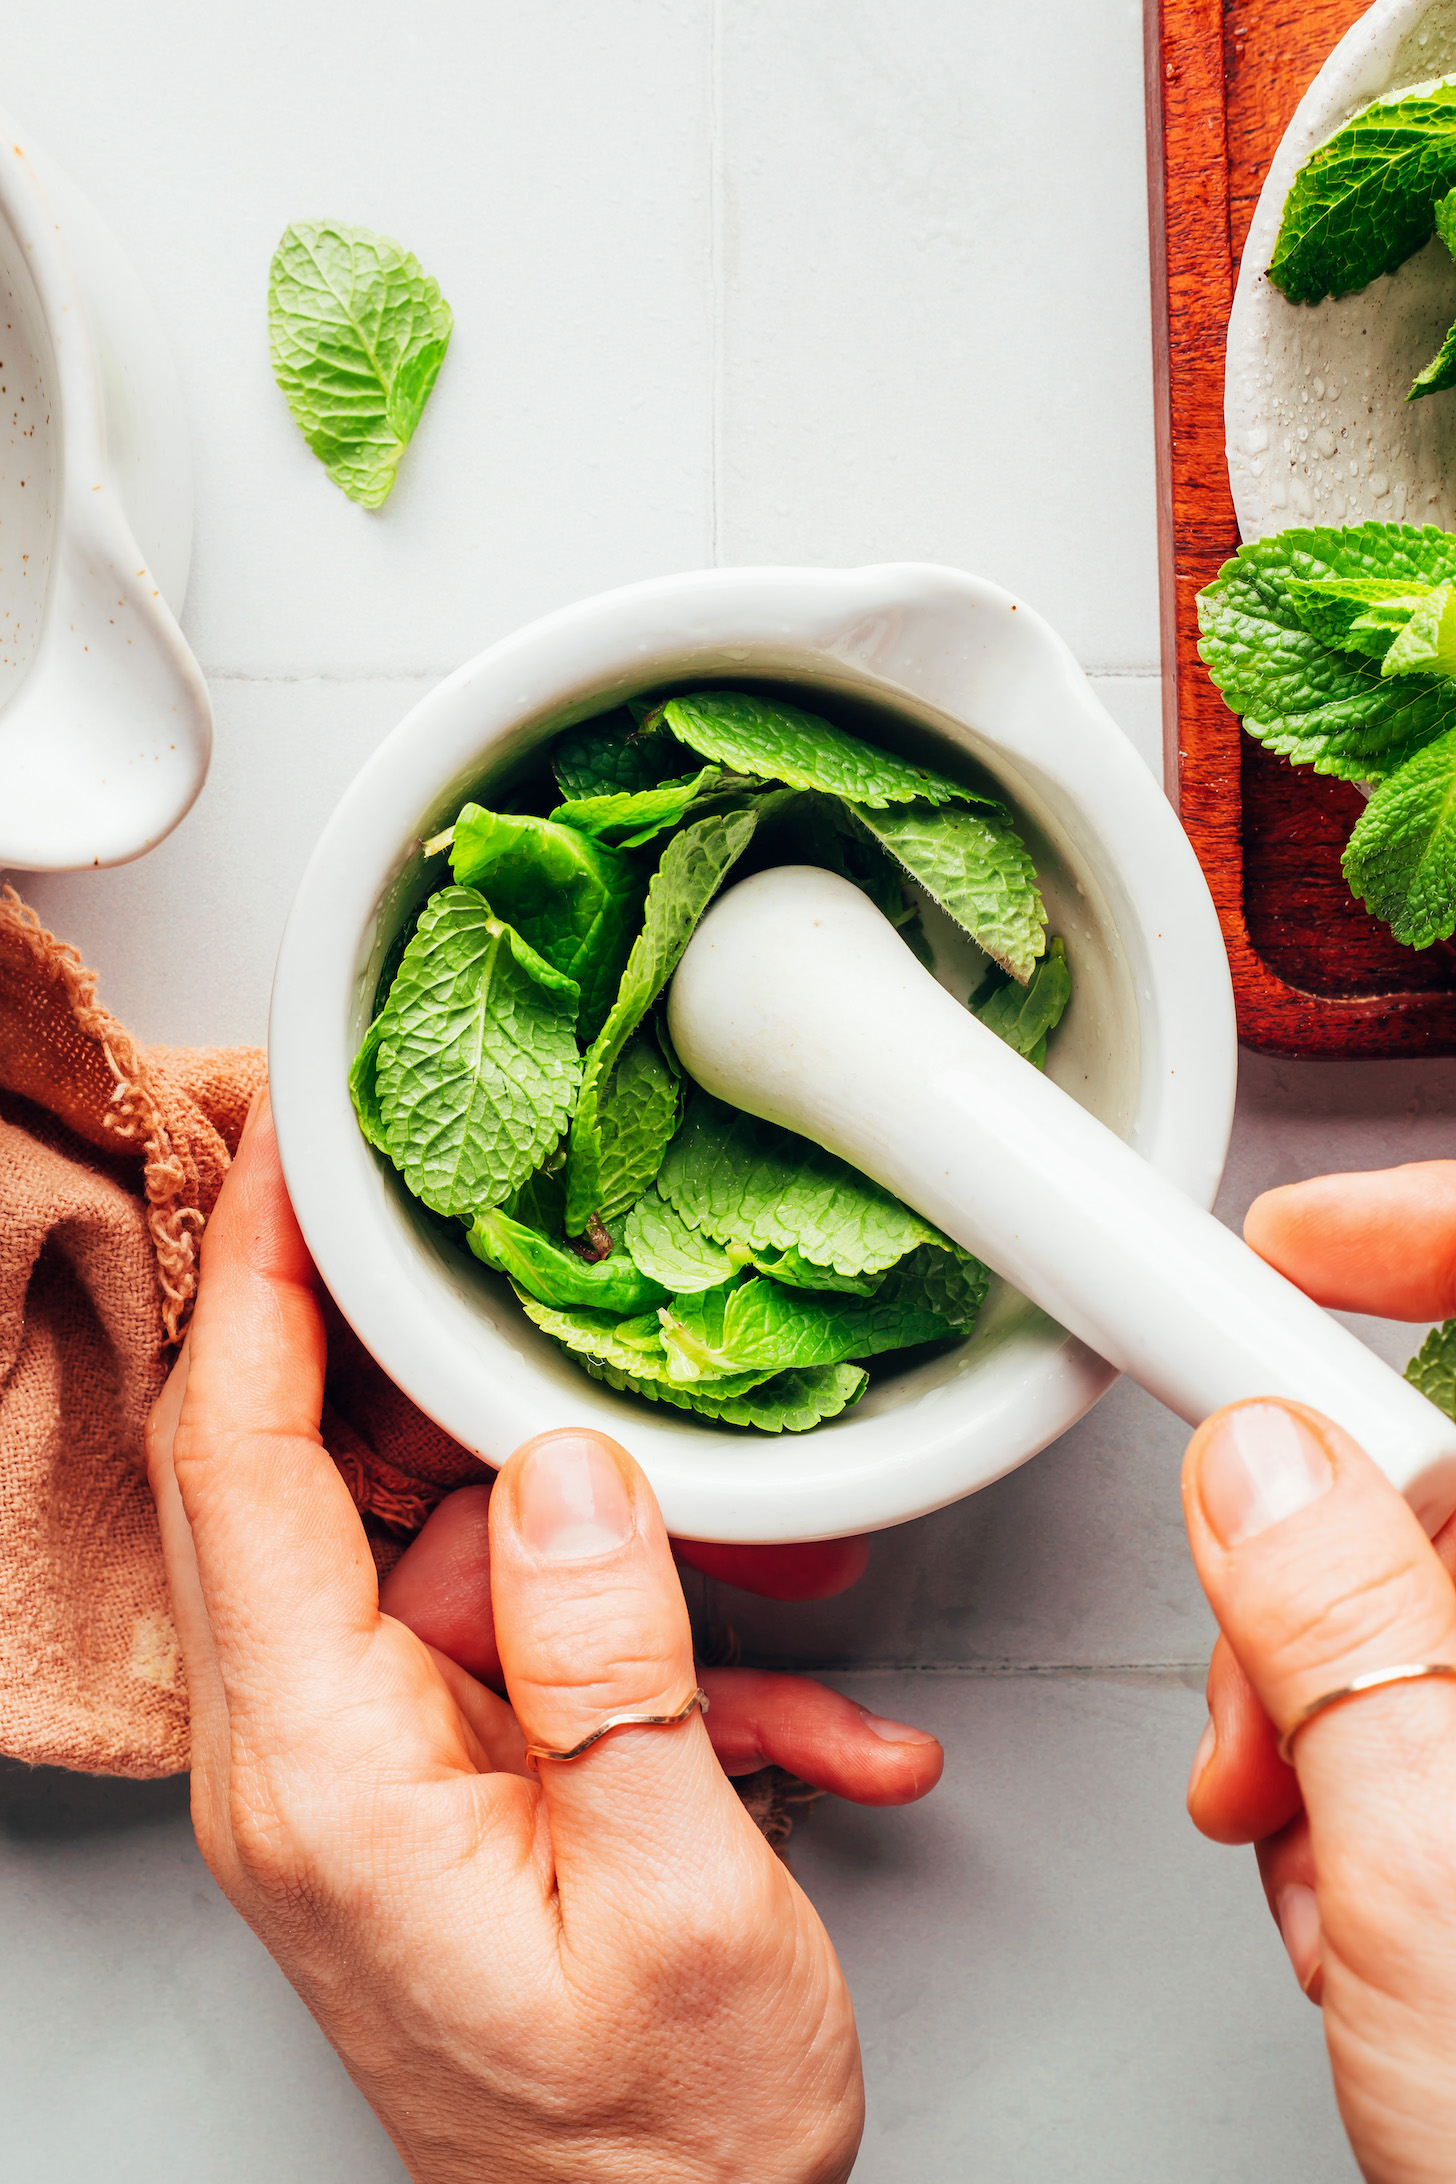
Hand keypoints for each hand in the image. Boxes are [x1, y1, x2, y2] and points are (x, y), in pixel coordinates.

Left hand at [147, 1095, 941, 2182]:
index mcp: (325, 1775)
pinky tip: (797, 1707)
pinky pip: (537, 1645)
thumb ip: (614, 1661)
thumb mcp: (673, 1897)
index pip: (238, 1462)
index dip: (256, 1277)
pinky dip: (660, 1647)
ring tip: (751, 1514)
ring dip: (602, 1514)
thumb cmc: (651, 2158)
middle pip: (318, 1469)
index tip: (296, 1145)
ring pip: (449, 1540)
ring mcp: (383, 1763)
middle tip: (523, 1243)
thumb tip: (567, 1466)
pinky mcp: (455, 1776)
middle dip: (429, 1350)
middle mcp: (317, 1756)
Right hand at [1183, 1161, 1455, 2183]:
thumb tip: (1264, 1461)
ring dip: (1317, 1722)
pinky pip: (1430, 1717)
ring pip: (1422, 1615)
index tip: (1301, 1244)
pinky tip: (1359, 1906)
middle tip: (1256, 1698)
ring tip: (1320, 1867)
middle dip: (1313, 1581)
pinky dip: (1358, 1791)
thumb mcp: (1436, 1878)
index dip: (1428, 1238)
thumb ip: (1337, 1631)